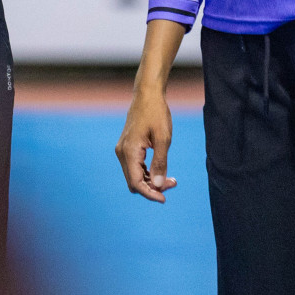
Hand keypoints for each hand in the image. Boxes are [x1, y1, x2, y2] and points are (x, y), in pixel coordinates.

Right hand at [115, 87, 176, 202]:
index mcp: (129, 151)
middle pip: (134, 182)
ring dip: (150, 181)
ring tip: (171, 179)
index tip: (164, 199)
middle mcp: (122, 152)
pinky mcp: (127, 147)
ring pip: (134, 176)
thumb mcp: (164, 138)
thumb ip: (160, 163)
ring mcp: (123, 150)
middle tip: (173, 184)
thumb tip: (157, 185)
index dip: (149, 194)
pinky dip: (147, 172)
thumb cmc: (157, 113)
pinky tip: (161, 171)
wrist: (147, 94)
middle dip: (152, 188)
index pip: (136, 182)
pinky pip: (135, 167)